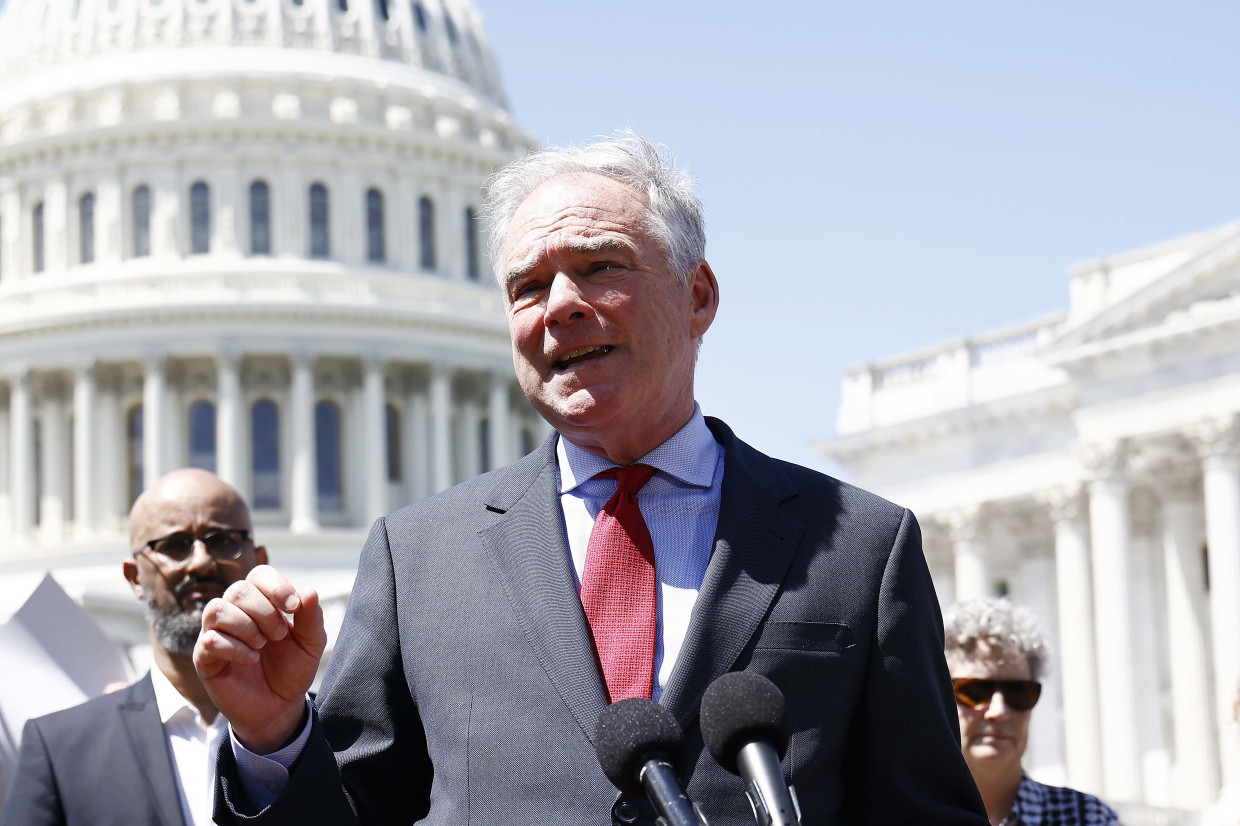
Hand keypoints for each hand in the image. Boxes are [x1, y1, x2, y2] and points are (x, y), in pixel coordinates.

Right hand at [193, 564, 325, 753]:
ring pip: (217, 609)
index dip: (276, 586)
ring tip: (262, 645)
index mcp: (261, 602)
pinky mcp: (204, 658)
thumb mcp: (311, 643)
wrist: (278, 707)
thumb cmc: (292, 670)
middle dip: (264, 611)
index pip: (259, 574)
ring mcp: (216, 633)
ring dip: (246, 626)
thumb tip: (309, 591)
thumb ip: (311, 617)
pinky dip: (235, 648)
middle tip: (279, 635)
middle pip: (238, 590)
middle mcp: (235, 612)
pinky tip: (251, 659)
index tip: (293, 607)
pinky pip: (210, 640)